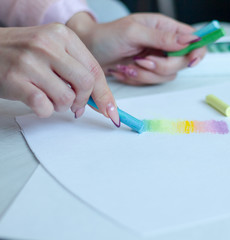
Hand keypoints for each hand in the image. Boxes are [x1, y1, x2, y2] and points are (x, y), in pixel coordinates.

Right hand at [0, 24, 118, 125]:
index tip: (110, 111)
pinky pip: (44, 107)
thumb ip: (78, 70)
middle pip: (85, 84)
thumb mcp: (55, 51)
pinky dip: (45, 110)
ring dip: (61, 106)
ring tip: (49, 97)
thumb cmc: (24, 53)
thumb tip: (104, 102)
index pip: (95, 69)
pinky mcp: (14, 80)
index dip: (104, 94)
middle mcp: (47, 45)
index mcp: (63, 35)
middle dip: (83, 101)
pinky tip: (37, 101)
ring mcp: (29, 62)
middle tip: (75, 106)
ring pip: (66, 98)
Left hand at [67, 13, 206, 84]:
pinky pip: (153, 82)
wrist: (91, 51)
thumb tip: (189, 39)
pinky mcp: (149, 72)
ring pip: (167, 75)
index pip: (194, 39)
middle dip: (162, 66)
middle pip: (183, 62)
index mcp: (165, 28)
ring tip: (129, 65)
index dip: (197, 51)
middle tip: (142, 61)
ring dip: (146, 74)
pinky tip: (125, 70)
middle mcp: (165, 44)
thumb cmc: (108, 36)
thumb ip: (162, 37)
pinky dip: (138, 79)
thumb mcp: (134, 32)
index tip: (190, 61)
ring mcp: (158, 59)